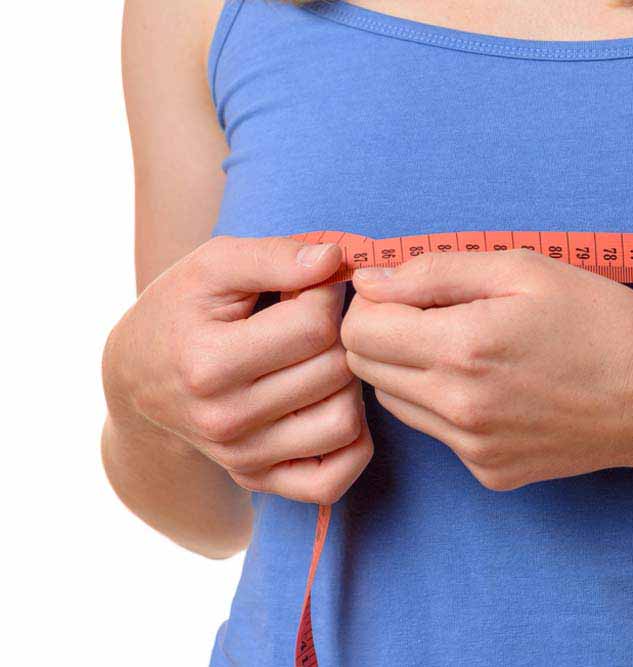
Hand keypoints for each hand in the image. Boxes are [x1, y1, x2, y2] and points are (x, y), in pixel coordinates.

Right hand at [102, 236, 372, 504]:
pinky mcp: (258, 481)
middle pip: (334, 372)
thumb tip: (334, 260)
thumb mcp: (213, 266)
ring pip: (345, 423)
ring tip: (323, 359)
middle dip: (340, 334)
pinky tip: (332, 405)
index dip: (327, 293)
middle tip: (319, 319)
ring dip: (350, 384)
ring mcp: (242, 458)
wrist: (140, 378)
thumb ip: (273, 256)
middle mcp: (224, 420)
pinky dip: (351, 446)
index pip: (314, 326)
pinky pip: (333, 479)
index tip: (313, 284)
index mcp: (208, 363)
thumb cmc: (183, 311)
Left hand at [341, 249, 632, 491]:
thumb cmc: (602, 321)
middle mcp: (457, 408)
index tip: (404, 290)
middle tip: (435, 313)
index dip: (373, 303)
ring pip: (396, 402)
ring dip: (411, 369)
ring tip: (469, 347)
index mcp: (462, 348)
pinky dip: (448, 404)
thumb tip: (370, 280)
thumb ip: (435, 271)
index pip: (359, 331)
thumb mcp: (523, 269)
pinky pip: (439, 432)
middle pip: (366, 369)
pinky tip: (498, 385)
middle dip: (385, 334)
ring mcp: (473, 449)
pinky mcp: (490, 473)